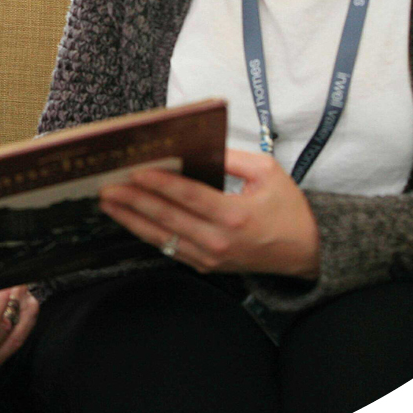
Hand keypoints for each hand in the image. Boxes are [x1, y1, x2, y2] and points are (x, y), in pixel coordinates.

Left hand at [99, 149, 320, 278]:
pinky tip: (130, 219)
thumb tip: (196, 145)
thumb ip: (231, 158)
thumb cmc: (287, 207)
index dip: (159, 184)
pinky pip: (170, 249)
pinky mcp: (205, 267)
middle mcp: (219, 241)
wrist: (305, 252)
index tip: (134, 170)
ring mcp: (210, 258)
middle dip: (133, 200)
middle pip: (167, 218)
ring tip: (108, 201)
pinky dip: (147, 233)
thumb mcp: (267, 171)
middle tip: (107, 185)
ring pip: (161, 237)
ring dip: (131, 218)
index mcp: (235, 215)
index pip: (188, 196)